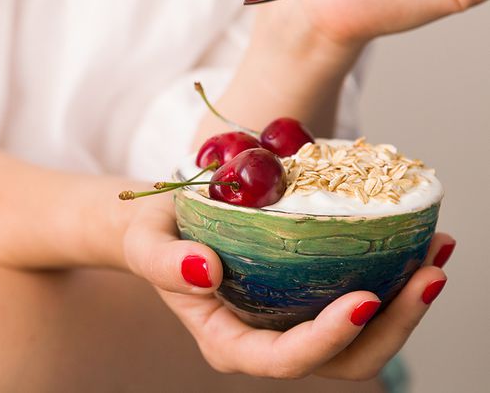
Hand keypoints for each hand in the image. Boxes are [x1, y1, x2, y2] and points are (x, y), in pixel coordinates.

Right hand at [123, 197, 452, 379]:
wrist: (165, 224)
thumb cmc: (154, 235)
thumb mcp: (146, 244)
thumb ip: (164, 263)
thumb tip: (206, 270)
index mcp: (229, 341)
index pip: (285, 359)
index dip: (327, 338)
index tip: (363, 297)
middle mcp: (268, 339)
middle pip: (344, 358)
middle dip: (393, 324)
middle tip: (429, 272)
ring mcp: (292, 318)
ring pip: (362, 336)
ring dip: (406, 301)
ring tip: (435, 250)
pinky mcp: (305, 291)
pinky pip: (355, 295)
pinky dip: (392, 273)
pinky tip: (413, 238)